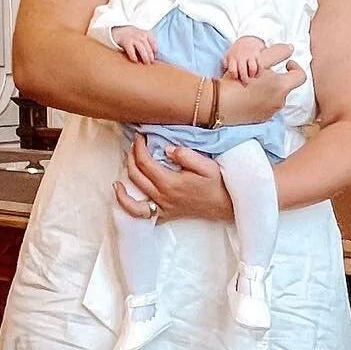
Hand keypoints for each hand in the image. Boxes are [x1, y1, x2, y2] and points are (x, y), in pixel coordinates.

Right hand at [111, 25, 155, 63]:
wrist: (122, 31)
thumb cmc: (135, 37)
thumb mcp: (144, 36)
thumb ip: (150, 44)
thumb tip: (156, 56)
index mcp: (147, 34)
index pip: (154, 43)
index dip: (156, 51)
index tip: (157, 58)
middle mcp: (141, 36)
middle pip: (148, 48)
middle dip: (151, 56)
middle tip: (151, 62)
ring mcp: (134, 39)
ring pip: (142, 49)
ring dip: (145, 57)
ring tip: (146, 63)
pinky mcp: (127, 43)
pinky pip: (131, 51)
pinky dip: (134, 57)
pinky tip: (136, 61)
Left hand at [115, 136, 233, 223]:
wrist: (226, 205)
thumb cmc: (218, 184)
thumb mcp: (206, 165)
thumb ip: (185, 155)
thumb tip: (165, 149)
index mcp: (169, 182)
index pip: (145, 162)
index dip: (139, 146)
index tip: (140, 136)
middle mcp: (162, 197)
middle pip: (135, 175)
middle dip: (131, 156)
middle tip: (135, 144)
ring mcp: (162, 207)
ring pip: (133, 197)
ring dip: (124, 181)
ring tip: (124, 168)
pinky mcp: (166, 214)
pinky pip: (141, 214)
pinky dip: (129, 206)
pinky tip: (124, 196)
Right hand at [216, 48, 303, 123]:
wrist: (218, 103)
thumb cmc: (238, 80)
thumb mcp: (258, 60)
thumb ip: (277, 53)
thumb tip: (290, 48)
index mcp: (282, 87)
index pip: (300, 76)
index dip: (295, 67)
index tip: (286, 64)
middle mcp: (280, 102)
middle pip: (287, 87)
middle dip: (278, 79)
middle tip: (263, 72)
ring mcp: (271, 113)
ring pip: (276, 97)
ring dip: (270, 89)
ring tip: (253, 83)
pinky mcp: (261, 120)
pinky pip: (267, 107)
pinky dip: (262, 100)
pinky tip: (248, 95)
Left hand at [222, 35, 269, 80]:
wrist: (247, 40)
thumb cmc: (236, 52)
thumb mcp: (228, 56)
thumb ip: (224, 66)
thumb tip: (220, 78)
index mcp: (232, 57)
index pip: (232, 70)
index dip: (235, 76)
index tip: (236, 78)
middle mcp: (241, 56)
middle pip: (243, 72)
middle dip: (244, 80)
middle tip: (245, 84)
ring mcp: (250, 55)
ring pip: (252, 69)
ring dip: (252, 75)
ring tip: (251, 76)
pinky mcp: (258, 55)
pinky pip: (260, 66)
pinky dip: (259, 72)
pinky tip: (256, 75)